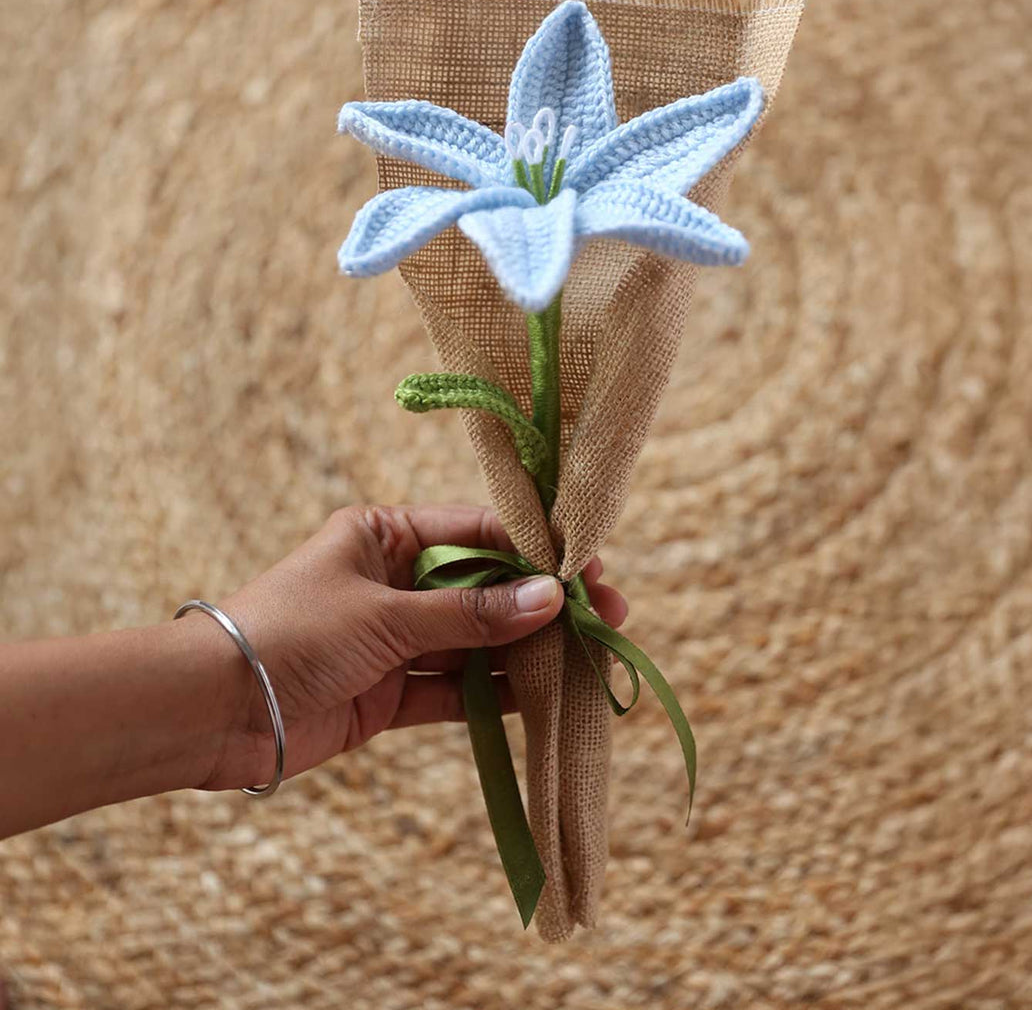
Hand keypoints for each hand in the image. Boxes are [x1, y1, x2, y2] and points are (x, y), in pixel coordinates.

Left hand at [194, 505, 627, 791]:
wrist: (211, 712)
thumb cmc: (290, 633)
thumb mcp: (385, 614)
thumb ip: (470, 614)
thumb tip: (551, 597)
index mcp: (383, 535)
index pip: (476, 531)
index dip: (535, 548)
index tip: (588, 565)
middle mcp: (394, 582)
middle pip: (485, 588)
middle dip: (542, 602)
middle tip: (607, 613)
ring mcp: (395, 640)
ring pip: (476, 641)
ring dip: (527, 650)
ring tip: (589, 656)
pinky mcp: (390, 693)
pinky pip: (455, 689)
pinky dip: (495, 694)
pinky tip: (544, 694)